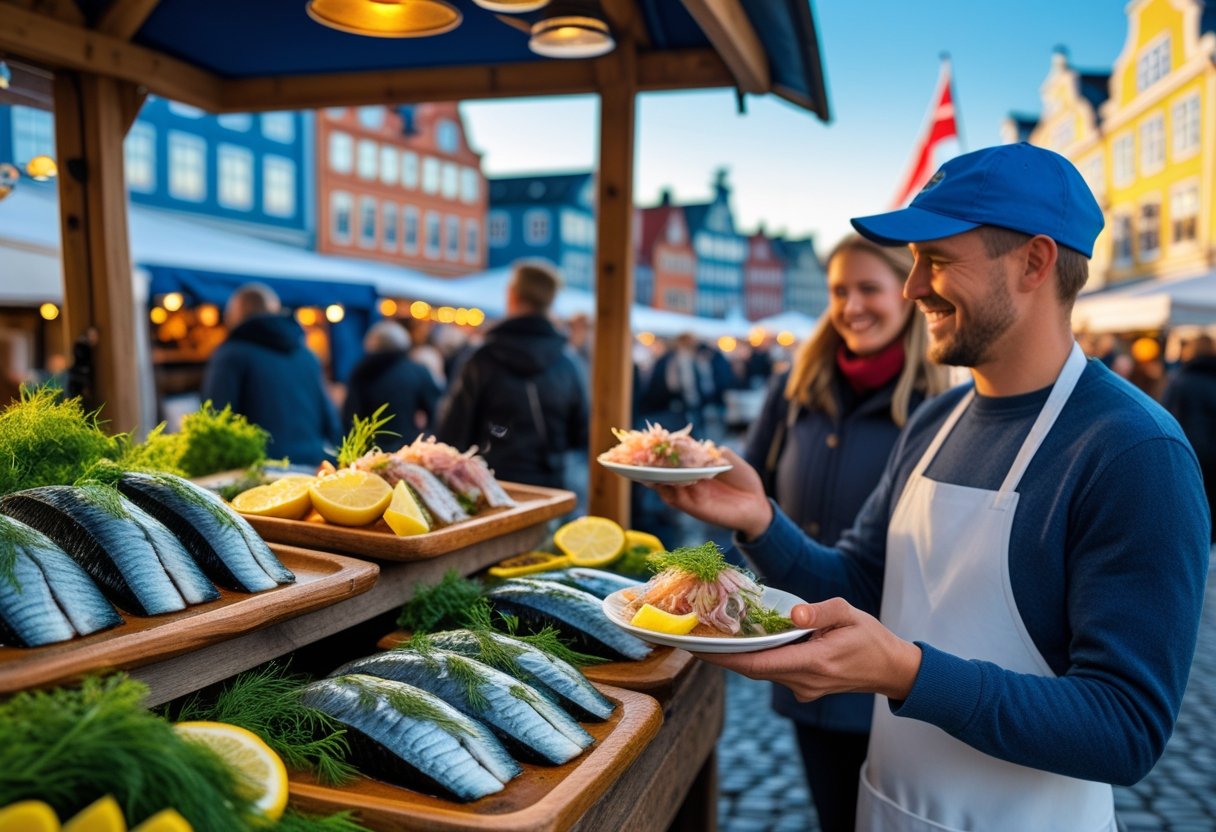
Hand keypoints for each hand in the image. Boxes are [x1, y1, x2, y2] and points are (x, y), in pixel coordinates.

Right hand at [654, 448, 772, 538]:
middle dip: (650, 466)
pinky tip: (668, 479)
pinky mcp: (696, 508)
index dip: (660, 453)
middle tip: (638, 456)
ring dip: (657, 478)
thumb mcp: (730, 461)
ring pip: (666, 488)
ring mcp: (690, 496)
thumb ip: (716, 453)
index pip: (672, 461)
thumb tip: (703, 446)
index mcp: (694, 471)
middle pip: (663, 475)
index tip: (648, 442)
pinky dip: (671, 489)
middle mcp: (688, 484)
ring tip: (648, 466)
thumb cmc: (743, 481)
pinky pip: (678, 499)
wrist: (757, 504)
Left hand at [693, 598, 922, 701]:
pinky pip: (772, 672)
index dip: (727, 657)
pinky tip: (742, 641)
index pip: (760, 663)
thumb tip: (793, 613)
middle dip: (721, 656)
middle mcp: (804, 681)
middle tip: (690, 639)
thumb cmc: (870, 638)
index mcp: (815, 662)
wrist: (891, 670)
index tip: (700, 648)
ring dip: (737, 657)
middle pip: (752, 670)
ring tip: (708, 636)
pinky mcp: (804, 687)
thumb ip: (820, 611)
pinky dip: (755, 658)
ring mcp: (804, 688)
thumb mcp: (850, 613)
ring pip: (761, 672)